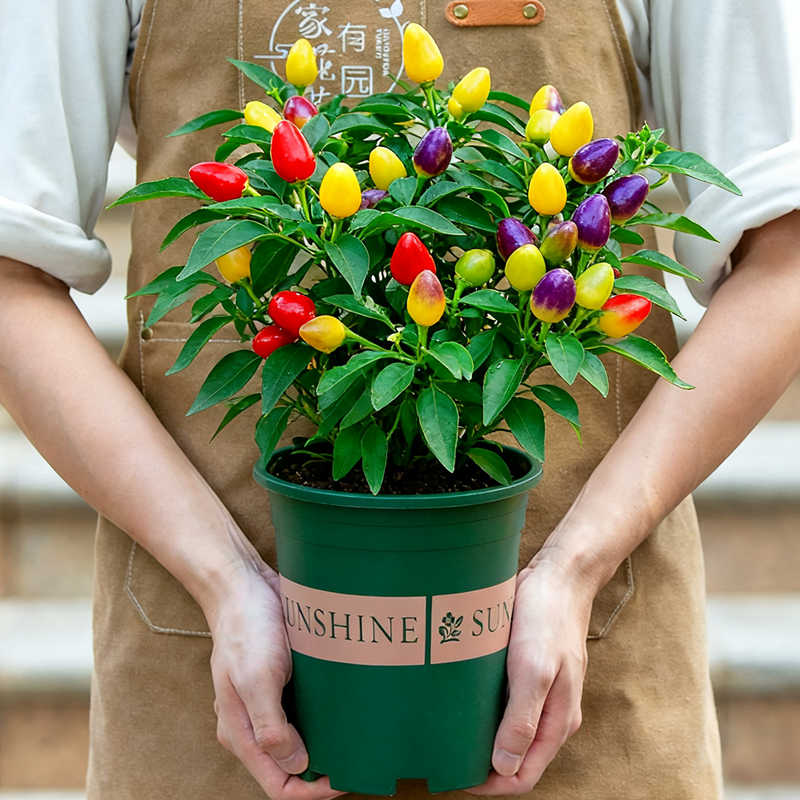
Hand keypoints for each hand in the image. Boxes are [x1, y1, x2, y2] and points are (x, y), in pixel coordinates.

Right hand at [207, 561, 345, 799]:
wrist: (244, 584)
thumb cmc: (246, 628)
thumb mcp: (257, 678)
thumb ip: (271, 726)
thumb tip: (297, 765)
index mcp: (241, 732)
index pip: (277, 784)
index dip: (310, 792)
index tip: (342, 778)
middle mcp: (254, 724)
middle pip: (291, 767)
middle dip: (322, 771)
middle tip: (358, 758)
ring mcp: (268, 703)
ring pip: (301, 741)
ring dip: (326, 744)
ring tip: (358, 738)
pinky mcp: (283, 682)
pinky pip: (306, 711)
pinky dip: (325, 717)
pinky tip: (347, 709)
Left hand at [467, 560, 590, 795]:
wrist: (559, 575)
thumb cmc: (547, 619)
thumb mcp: (534, 669)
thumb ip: (523, 720)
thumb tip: (504, 766)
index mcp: (558, 721)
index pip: (524, 776)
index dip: (491, 784)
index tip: (456, 775)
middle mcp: (551, 713)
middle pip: (515, 757)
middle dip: (483, 764)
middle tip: (445, 754)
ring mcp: (540, 692)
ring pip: (509, 730)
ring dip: (483, 737)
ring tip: (448, 730)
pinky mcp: (527, 672)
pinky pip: (506, 703)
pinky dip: (486, 710)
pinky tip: (462, 700)